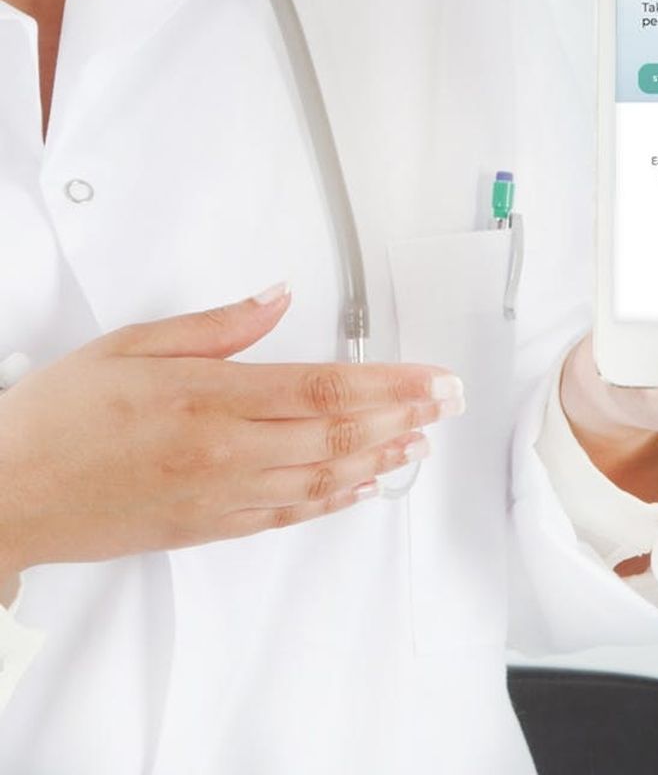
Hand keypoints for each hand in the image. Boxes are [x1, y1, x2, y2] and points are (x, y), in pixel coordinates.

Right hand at [0, 284, 464, 578]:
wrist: (6, 494)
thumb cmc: (58, 417)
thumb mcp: (134, 344)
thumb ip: (217, 325)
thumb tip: (278, 296)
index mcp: (211, 398)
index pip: (326, 387)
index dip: (392, 384)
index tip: (432, 378)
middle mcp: (226, 451)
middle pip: (338, 432)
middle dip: (404, 416)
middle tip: (448, 404)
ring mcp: (221, 495)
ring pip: (323, 476)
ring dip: (380, 456)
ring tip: (420, 440)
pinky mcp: (209, 526)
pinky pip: (288, 513)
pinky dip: (334, 498)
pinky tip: (361, 485)